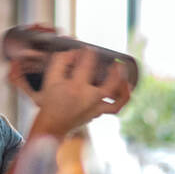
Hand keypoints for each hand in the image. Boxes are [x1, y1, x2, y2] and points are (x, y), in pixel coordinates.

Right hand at [10, 46, 132, 138]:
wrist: (52, 125)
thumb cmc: (50, 101)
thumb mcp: (50, 79)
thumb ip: (60, 62)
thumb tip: (73, 52)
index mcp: (76, 87)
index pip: (87, 64)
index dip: (88, 53)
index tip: (86, 48)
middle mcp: (89, 98)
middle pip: (111, 82)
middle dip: (116, 69)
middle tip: (114, 61)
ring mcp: (96, 108)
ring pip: (118, 99)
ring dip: (124, 86)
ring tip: (124, 74)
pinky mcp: (98, 113)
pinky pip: (114, 107)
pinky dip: (121, 99)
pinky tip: (123, 89)